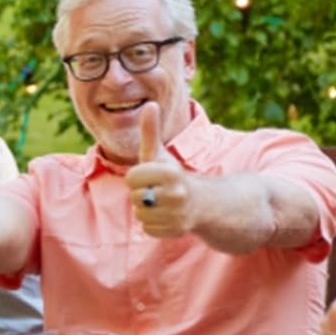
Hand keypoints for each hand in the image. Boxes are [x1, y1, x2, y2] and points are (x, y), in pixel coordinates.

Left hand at [126, 105, 196, 237]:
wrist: (203, 202)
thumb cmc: (173, 175)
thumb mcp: (161, 153)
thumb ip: (150, 131)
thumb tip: (150, 104)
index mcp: (170, 172)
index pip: (132, 178)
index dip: (137, 177)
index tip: (149, 176)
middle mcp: (176, 194)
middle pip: (134, 197)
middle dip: (141, 194)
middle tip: (157, 191)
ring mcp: (177, 214)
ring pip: (140, 215)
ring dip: (146, 210)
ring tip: (161, 203)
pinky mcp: (175, 230)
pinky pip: (147, 229)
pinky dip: (153, 224)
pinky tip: (166, 216)